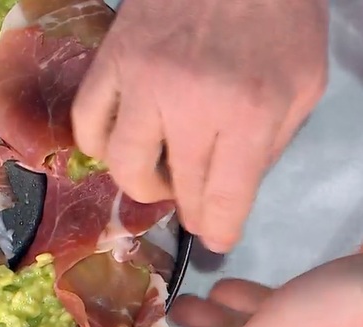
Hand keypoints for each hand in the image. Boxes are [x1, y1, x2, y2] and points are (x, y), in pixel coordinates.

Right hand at [71, 0, 329, 252]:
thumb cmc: (278, 17)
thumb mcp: (303, 83)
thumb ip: (273, 141)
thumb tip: (235, 188)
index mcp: (249, 113)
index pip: (224, 197)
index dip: (219, 228)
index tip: (216, 239)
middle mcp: (190, 105)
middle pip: (173, 187)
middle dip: (186, 209)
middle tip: (193, 205)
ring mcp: (143, 83)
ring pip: (120, 162)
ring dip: (138, 183)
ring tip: (156, 175)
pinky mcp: (112, 62)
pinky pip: (88, 121)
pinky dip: (97, 144)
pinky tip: (118, 143)